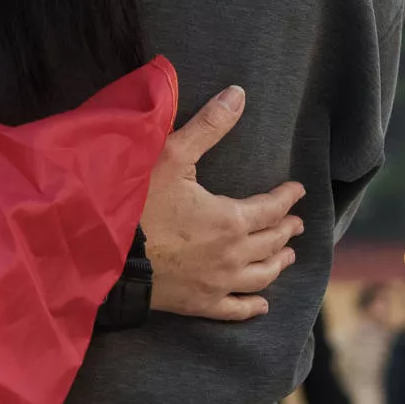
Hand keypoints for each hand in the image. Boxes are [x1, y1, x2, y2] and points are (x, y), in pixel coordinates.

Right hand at [142, 85, 304, 320]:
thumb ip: (208, 125)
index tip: (297, 190)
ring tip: (287, 256)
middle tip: (295, 223)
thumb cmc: (138, 202)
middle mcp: (234, 254)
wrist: (107, 254)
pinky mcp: (200, 304)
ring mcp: (218, 283)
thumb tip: (239, 94)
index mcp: (231, 218)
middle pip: (271, 241)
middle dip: (285, 229)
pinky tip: (262, 304)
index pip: (271, 207)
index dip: (286, 197)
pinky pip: (236, 309)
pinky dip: (253, 306)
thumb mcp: (171, 154)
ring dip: (278, 263)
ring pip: (262, 275)